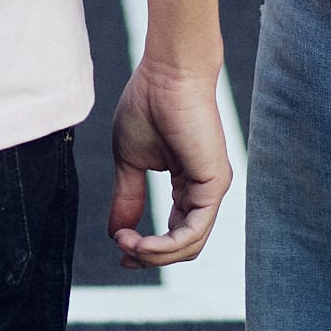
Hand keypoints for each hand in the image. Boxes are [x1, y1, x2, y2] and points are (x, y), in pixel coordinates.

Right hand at [107, 58, 229, 268]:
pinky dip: (166, 245)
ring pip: (189, 245)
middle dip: (149, 256)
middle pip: (182, 246)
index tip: (119, 247)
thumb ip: (128, 198)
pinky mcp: (214, 184)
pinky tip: (142, 242)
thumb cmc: (148, 105)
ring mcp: (211, 188)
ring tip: (126, 242)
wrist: (165, 74)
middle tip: (122, 249)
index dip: (147, 248)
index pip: (174, 232)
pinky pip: (194, 232)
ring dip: (154, 253)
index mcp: (186, 184)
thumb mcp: (130, 161)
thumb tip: (117, 232)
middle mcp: (203, 190)